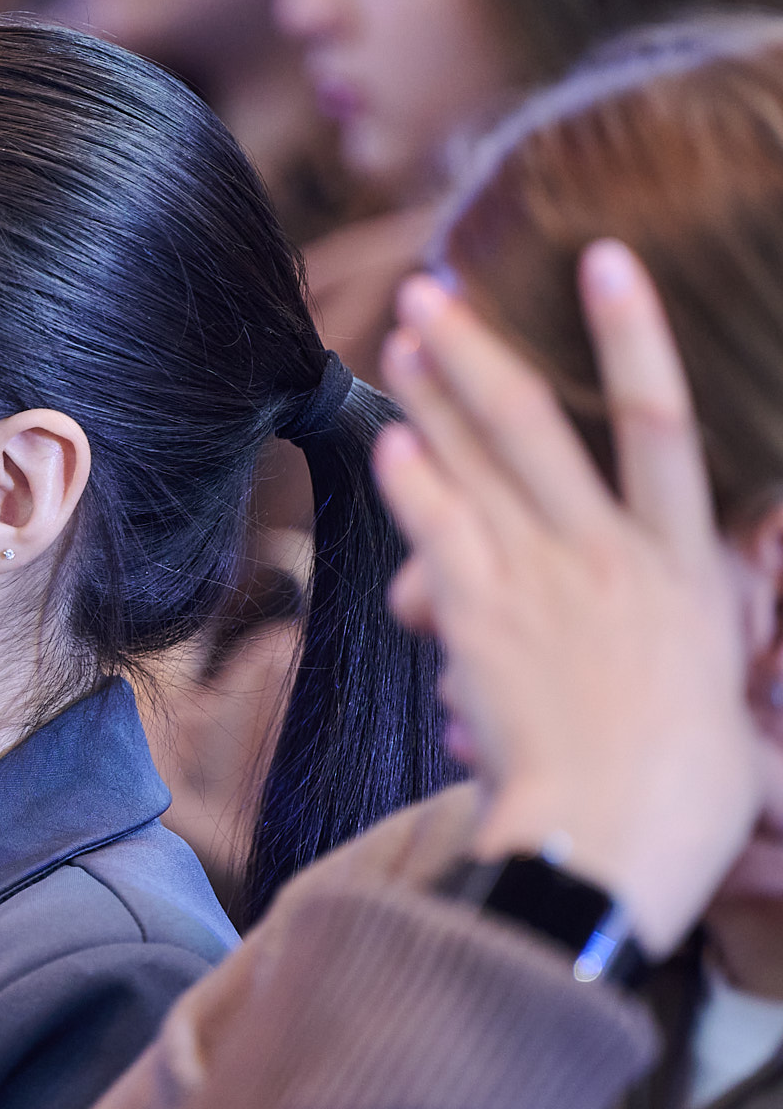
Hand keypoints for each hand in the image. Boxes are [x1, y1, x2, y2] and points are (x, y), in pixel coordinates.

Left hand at [374, 240, 755, 955]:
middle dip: (478, 349)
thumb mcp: (720, 700)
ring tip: (397, 338)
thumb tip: (668, 618)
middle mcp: (612, 556)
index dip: (633, 333)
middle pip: (536, 425)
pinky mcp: (478, 619)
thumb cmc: (675, 795)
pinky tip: (388, 441)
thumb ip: (688, 635)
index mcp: (687, 568)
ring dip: (430, 396)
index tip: (604, 262)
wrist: (609, 846)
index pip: (663, 423)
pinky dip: (410, 482)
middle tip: (432, 288)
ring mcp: (540, 582)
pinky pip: (436, 530)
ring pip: (475, 464)